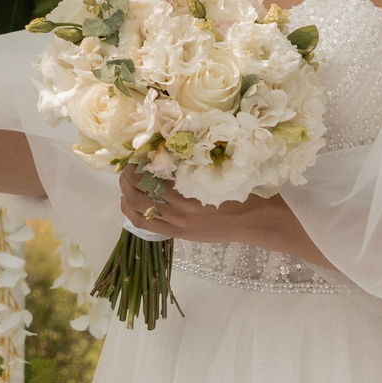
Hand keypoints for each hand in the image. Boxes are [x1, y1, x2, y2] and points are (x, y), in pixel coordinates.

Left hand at [117, 166, 309, 256]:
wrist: (256, 219)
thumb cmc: (241, 188)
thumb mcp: (218, 169)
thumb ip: (193, 163)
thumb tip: (167, 148)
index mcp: (191, 187)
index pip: (152, 172)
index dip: (138, 162)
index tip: (136, 151)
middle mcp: (181, 208)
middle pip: (140, 190)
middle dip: (127, 176)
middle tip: (126, 164)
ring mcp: (178, 223)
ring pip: (138, 208)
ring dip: (126, 193)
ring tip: (124, 182)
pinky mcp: (179, 234)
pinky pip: (146, 225)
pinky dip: (131, 212)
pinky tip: (127, 203)